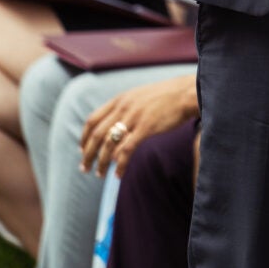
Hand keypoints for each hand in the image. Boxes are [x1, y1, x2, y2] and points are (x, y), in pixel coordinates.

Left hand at [80, 74, 198, 177]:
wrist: (186, 93)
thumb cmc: (166, 96)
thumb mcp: (140, 96)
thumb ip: (125, 108)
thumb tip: (115, 125)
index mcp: (120, 99)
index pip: (92, 120)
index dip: (84, 137)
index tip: (82, 150)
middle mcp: (123, 107)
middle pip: (96, 135)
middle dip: (87, 154)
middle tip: (84, 168)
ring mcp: (134, 117)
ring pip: (108, 145)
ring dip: (101, 163)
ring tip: (99, 174)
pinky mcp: (146, 128)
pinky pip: (126, 151)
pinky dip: (119, 165)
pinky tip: (118, 174)